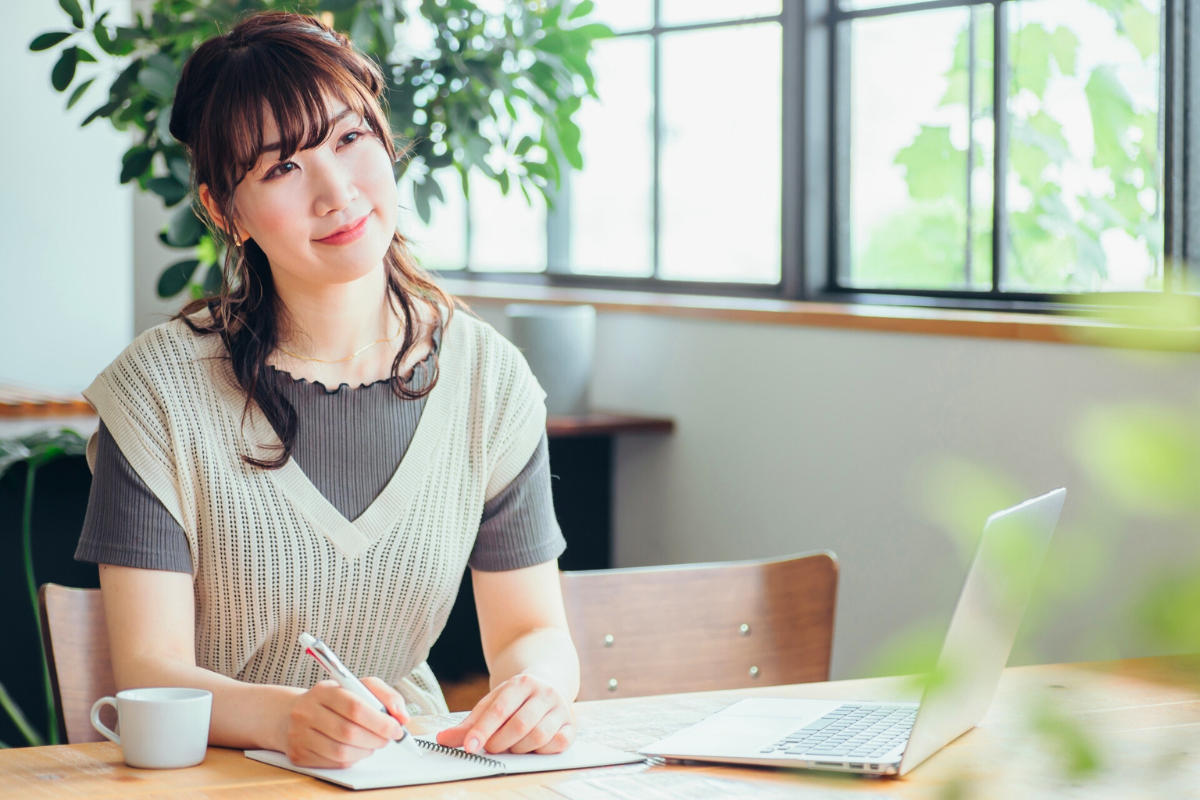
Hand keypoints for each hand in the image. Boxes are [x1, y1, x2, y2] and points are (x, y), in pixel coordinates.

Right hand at [283, 677, 410, 767]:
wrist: (296, 714)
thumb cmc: (336, 700)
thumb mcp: (359, 687)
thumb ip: (385, 696)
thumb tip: (402, 717)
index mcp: (324, 690)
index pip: (355, 707)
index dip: (380, 721)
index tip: (397, 727)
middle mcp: (306, 712)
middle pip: (349, 732)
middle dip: (377, 738)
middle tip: (388, 737)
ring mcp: (299, 735)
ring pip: (342, 751)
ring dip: (366, 750)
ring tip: (373, 742)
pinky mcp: (298, 755)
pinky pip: (334, 763)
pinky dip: (353, 758)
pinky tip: (356, 749)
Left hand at [436, 673, 574, 754]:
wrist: (548, 683)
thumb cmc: (515, 699)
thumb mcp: (492, 703)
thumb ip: (470, 723)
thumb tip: (442, 740)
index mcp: (521, 683)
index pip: (499, 709)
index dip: (483, 730)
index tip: (469, 746)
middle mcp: (544, 693)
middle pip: (520, 724)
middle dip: (500, 742)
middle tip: (492, 747)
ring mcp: (560, 708)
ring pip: (538, 736)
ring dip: (519, 749)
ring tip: (511, 746)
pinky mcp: (571, 725)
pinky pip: (557, 744)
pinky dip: (541, 751)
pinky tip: (531, 747)